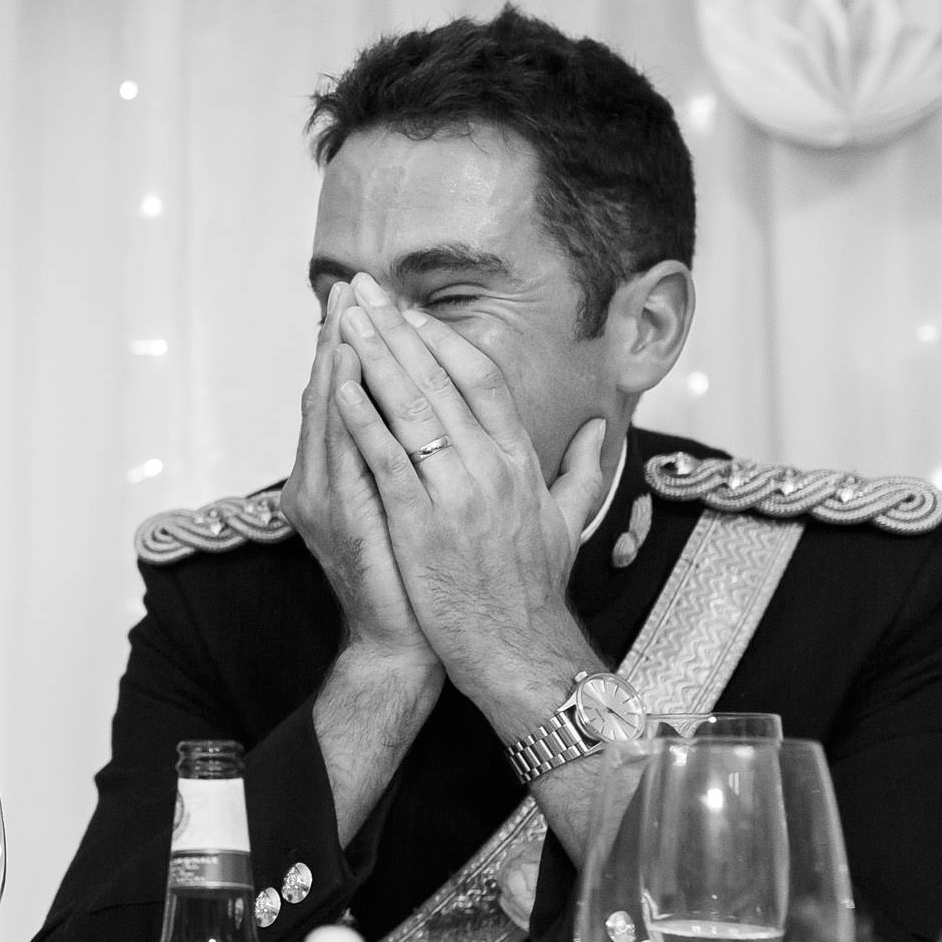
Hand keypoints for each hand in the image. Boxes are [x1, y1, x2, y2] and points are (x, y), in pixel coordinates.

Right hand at [282, 282, 435, 674]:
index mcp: (342, 477)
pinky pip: (344, 455)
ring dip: (339, 360)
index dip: (356, 347)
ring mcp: (329, 500)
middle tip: (352, 285)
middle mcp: (323, 483)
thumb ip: (421, 467)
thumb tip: (446, 425)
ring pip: (330, 415)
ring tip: (349, 312)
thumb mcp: (416, 512)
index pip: (347, 398)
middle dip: (343, 337)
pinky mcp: (345, 519)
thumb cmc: (417, 583)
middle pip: (330, 394)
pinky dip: (346, 413)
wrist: (403, 646)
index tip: (369, 301)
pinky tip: (351, 376)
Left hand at [330, 272, 608, 733]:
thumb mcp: (569, 525)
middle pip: (441, 379)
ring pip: (411, 407)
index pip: (483, 379)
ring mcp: (457, 492)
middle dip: (400, 329)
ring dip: (375, 357)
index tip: (413, 312)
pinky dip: (362, 415)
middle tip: (366, 290)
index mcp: (522, 462)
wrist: (517, 651)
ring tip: (345, 319)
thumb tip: (603, 431)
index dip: (444, 340)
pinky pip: (387, 455)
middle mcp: (492, 467)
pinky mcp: (422, 522)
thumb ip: (584, 472)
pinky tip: (338, 383)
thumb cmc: (532, 593)